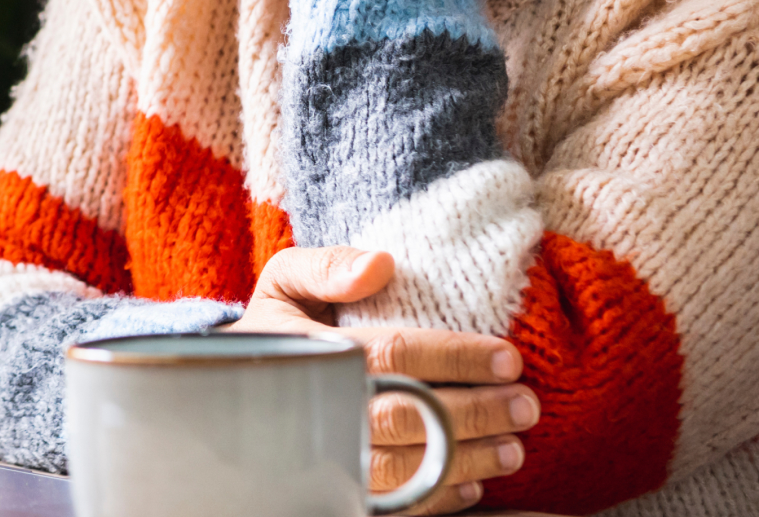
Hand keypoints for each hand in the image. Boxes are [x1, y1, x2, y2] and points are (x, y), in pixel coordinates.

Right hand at [229, 247, 540, 513]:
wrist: (233, 383)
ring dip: (465, 461)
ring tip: (512, 448)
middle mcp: (319, 408)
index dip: (454, 357)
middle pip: (408, 418)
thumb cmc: (276, 326)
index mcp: (312, 352)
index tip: (508, 358)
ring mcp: (325, 455)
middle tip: (525, 406)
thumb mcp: (284, 281)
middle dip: (474, 413)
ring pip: (406, 470)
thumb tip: (381, 265)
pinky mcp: (334, 486)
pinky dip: (436, 499)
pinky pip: (391, 505)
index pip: (394, 355)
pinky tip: (473, 484)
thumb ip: (326, 266)